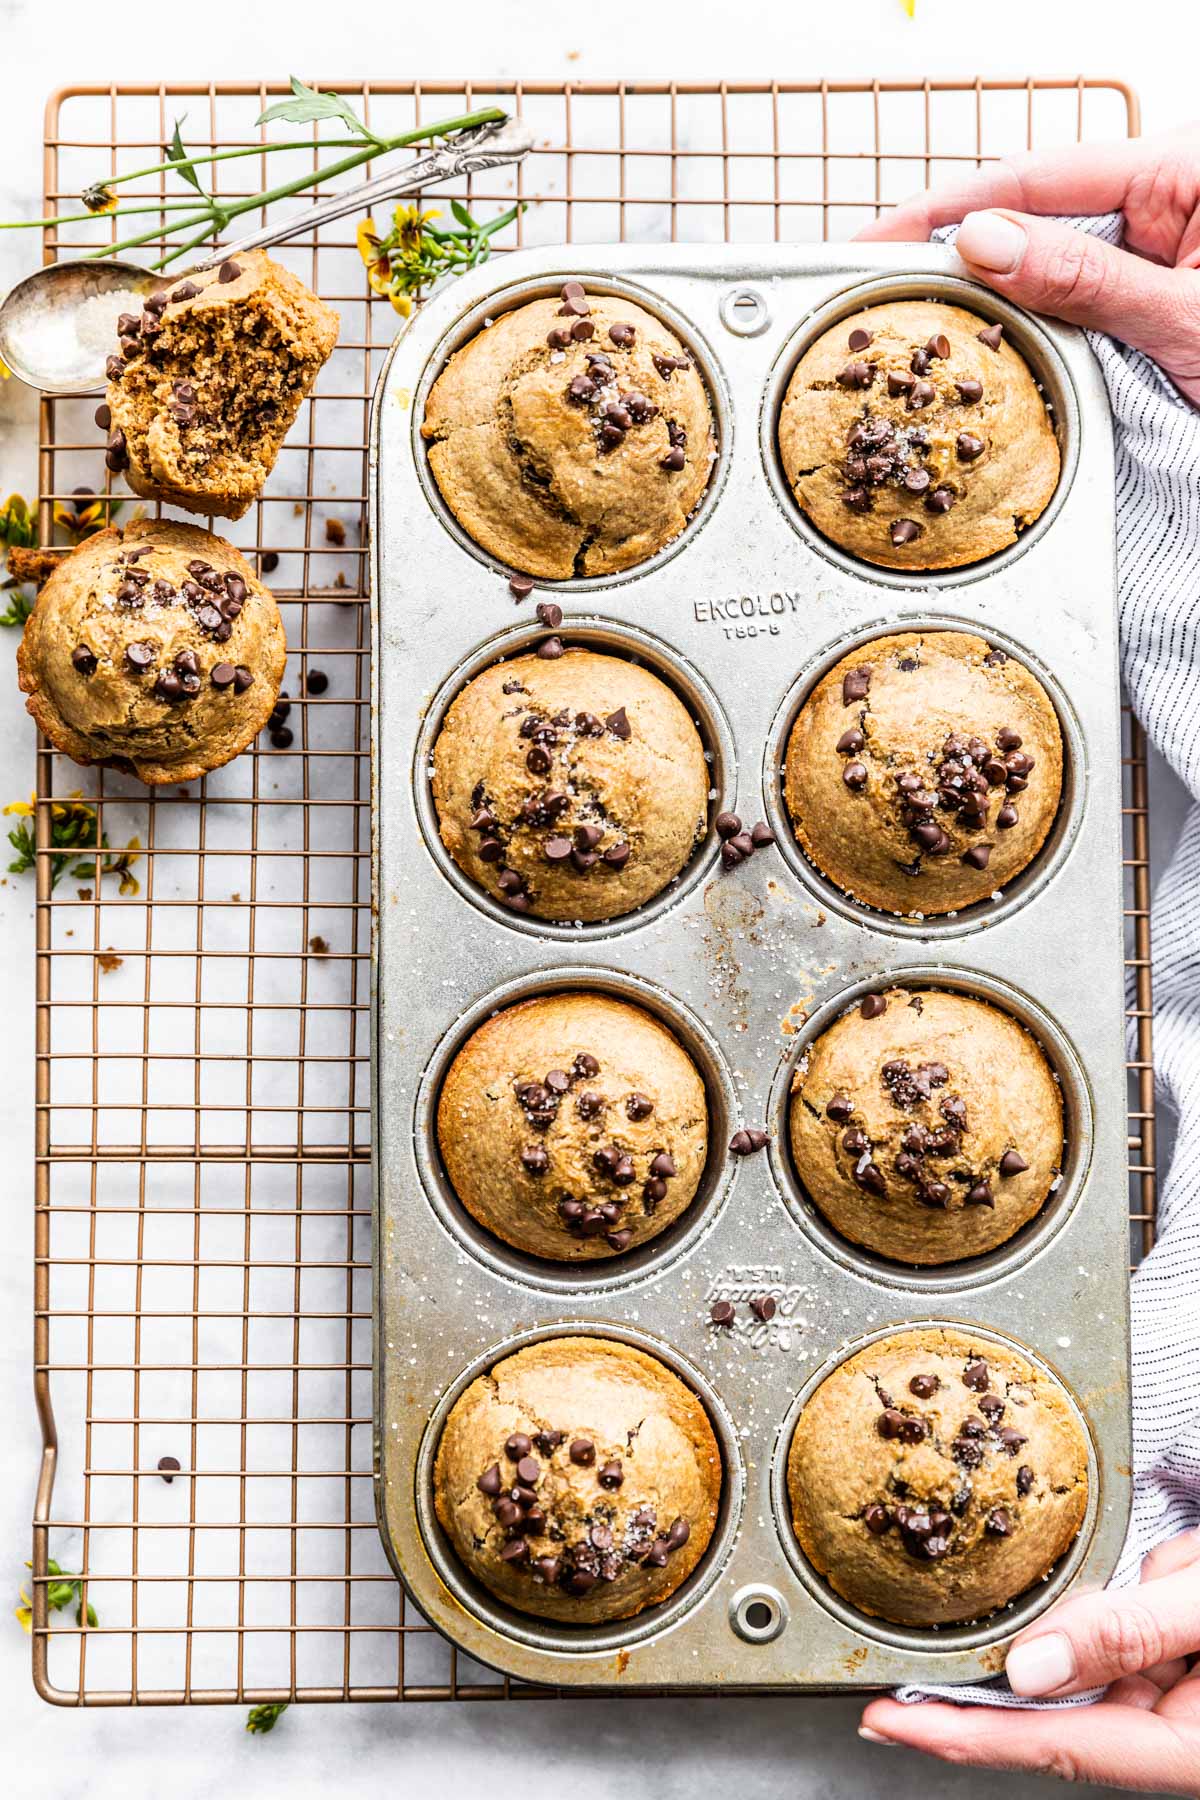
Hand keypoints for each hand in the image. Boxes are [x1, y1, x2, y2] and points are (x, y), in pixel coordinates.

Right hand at [856, 127, 1199, 405]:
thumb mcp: (1184, 318)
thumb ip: (1083, 278)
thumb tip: (980, 242)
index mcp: (1180, 173)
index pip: (1037, 177)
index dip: (946, 207)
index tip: (876, 239)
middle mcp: (1163, 207)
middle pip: (1030, 220)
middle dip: (956, 258)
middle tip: (878, 298)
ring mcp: (1153, 258)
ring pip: (1043, 274)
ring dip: (988, 308)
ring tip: (918, 336)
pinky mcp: (1147, 309)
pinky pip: (1069, 314)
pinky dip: (1027, 339)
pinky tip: (984, 358)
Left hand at [858, 1528, 1199, 1791]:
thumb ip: (1130, 1632)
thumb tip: (1026, 1668)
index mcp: (1185, 1747)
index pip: (1051, 1744)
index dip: (959, 1734)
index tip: (884, 1720)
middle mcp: (1172, 1728)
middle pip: (1054, 1707)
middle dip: (988, 1676)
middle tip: (899, 1662)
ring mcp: (1175, 1689)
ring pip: (1084, 1656)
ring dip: (1067, 1615)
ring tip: (1063, 1586)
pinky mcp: (1178, 1649)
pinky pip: (1119, 1625)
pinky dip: (1106, 1595)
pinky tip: (1129, 1572)